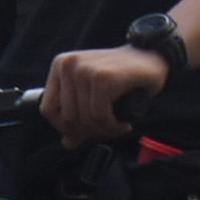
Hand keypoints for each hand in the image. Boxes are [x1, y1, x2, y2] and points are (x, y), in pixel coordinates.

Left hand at [37, 44, 165, 145]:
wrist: (152, 57)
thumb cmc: (123, 76)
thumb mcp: (94, 96)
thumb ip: (78, 118)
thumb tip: (66, 143)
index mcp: (60, 66)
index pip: (47, 109)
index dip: (65, 128)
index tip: (85, 132)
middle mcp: (68, 65)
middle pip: (67, 118)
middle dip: (89, 132)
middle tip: (107, 130)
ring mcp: (84, 70)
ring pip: (84, 119)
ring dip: (104, 131)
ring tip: (117, 126)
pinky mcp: (102, 78)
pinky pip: (100, 116)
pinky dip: (113, 127)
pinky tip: (122, 124)